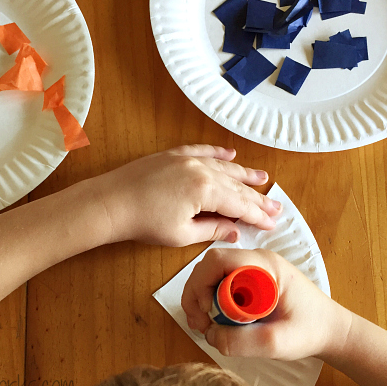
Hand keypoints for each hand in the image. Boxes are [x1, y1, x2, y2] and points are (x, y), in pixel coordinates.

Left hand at [91, 145, 281, 245]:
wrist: (110, 203)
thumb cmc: (143, 222)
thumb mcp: (182, 234)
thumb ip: (212, 230)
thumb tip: (234, 231)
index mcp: (205, 190)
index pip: (240, 204)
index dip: (257, 216)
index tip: (272, 223)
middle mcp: (201, 169)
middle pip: (236, 185)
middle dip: (257, 198)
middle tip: (276, 206)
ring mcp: (187, 159)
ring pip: (223, 166)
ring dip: (244, 173)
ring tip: (263, 178)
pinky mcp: (173, 155)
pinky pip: (202, 151)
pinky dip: (218, 153)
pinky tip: (231, 153)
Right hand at [181, 248, 351, 360]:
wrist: (332, 331)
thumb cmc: (310, 332)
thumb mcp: (277, 343)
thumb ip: (242, 342)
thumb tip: (210, 335)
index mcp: (265, 266)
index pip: (218, 260)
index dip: (202, 285)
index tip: (207, 314)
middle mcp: (257, 261)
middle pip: (210, 266)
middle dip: (196, 294)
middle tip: (199, 324)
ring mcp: (254, 269)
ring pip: (212, 275)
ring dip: (201, 299)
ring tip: (204, 326)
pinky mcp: (252, 280)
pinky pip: (221, 284)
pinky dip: (211, 301)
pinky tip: (214, 322)